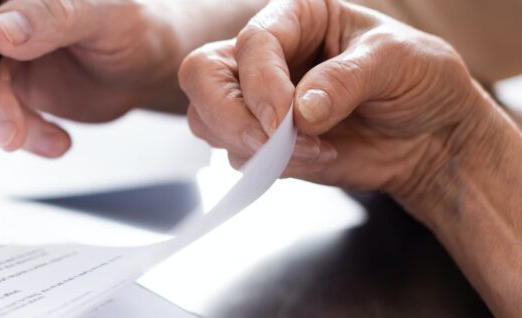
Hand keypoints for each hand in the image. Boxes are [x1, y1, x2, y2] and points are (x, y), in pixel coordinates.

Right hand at [0, 0, 219, 156]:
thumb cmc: (137, 25)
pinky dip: (25, 134)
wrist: (150, 65)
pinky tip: (57, 140)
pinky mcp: (8, 85)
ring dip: (4, 120)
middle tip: (10, 128)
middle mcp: (1, 13)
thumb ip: (55, 15)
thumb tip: (1, 30)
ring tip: (47, 138)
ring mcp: (0, 50)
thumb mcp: (108, 14)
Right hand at [180, 0, 486, 202]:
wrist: (433, 136)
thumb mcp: (396, 62)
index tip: (286, 120)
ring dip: (249, 144)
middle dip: (231, 116)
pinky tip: (317, 158)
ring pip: (206, 119)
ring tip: (312, 151)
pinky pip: (236, 155)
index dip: (261, 84)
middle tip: (272, 145)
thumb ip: (345, 81)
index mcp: (295, 16)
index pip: (251, 44)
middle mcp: (266, 55)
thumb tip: (300, 112)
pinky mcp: (262, 141)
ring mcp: (258, 100)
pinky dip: (268, 166)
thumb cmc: (420, 81)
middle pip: (202, 76)